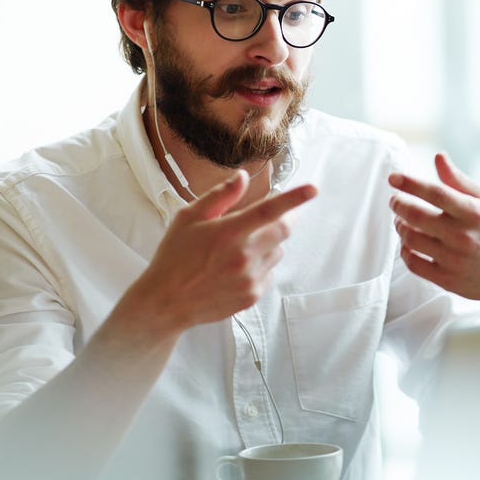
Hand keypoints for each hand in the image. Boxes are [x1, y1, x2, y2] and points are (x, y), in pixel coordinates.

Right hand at [121, 170, 317, 336]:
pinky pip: (269, 272)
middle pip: (283, 230)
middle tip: (279, 213)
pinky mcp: (253, 295)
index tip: (313, 189)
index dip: (294, 198)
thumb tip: (242, 177)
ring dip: (269, 243)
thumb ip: (220, 196)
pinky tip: (236, 268)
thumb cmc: (175, 257)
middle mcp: (244, 256)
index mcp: (229, 232)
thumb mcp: (188, 218)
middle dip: (286, 218)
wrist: (166, 302)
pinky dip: (261, 265)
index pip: (269, 210)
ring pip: (277, 251)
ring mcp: (250, 278)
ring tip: (240, 247)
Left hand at [388, 153, 479, 314]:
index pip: (434, 193)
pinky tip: (408, 243)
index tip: (393, 178)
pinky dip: (405, 250)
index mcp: (474, 213)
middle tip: (395, 200)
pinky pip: (413, 263)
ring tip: (401, 221)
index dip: (410, 183)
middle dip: (398, 204)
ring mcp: (454, 260)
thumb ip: (459, 180)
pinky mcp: (447, 280)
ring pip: (411, 239)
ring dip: (400, 226)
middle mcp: (463, 236)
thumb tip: (438, 157)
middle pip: (416, 215)